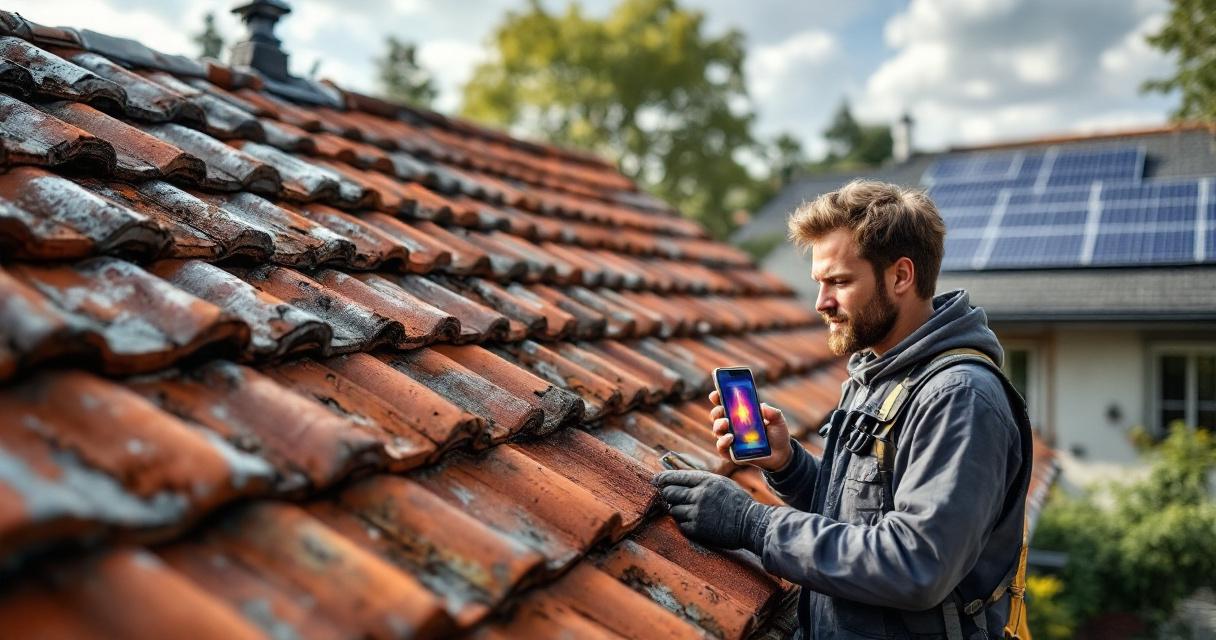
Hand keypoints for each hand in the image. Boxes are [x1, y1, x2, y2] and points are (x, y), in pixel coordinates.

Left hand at [652, 470, 771, 552]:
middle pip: (670, 492)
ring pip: (673, 509)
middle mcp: (699, 494)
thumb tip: (678, 479)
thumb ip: (701, 480)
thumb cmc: (737, 502)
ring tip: (689, 511)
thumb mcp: (721, 483)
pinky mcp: (698, 528)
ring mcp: (697, 512)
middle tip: (669, 497)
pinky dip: (684, 523)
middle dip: (667, 495)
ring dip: (677, 510)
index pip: (676, 476)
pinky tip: (694, 521)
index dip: (663, 478)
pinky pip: (681, 524)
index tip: (655, 480)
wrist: (751, 523)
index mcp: (706, 480)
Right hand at [708, 390, 792, 472]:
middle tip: (722, 410)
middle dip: (716, 411)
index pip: (725, 403)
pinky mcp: (731, 453)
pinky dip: (722, 442)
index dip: (718, 397)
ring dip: (718, 425)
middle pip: (717, 416)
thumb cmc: (777, 435)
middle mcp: (733, 425)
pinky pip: (721, 448)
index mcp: (740, 413)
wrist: (781, 455)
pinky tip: (730, 438)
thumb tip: (762, 406)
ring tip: (726, 424)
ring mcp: (731, 439)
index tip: (716, 394)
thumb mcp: (778, 420)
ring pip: (717, 430)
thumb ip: (772, 412)